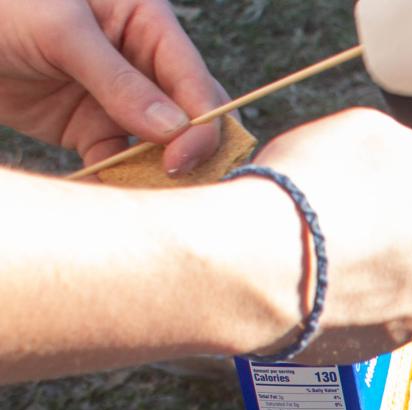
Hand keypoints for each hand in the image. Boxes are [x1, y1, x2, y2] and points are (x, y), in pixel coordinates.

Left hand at [0, 0, 224, 172]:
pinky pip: (117, 161)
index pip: (194, 81)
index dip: (200, 122)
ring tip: (153, 197)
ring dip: (160, 172)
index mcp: (147, 25)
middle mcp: (142, 64)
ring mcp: (118, 100)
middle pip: (191, 116)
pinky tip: (113, 194)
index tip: (182, 159)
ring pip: (160, 146)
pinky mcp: (90, 130)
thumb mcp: (61, 32)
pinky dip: (119, 181)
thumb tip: (175, 130)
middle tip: (181, 183)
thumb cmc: (4, 9)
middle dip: (193, 151)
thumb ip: (119, 80)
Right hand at [247, 109, 411, 362]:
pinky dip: (349, 296)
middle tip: (363, 206)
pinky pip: (371, 314)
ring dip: (379, 264)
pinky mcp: (376, 347)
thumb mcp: (372, 131)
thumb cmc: (317, 187)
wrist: (260, 263)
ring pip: (409, 284)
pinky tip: (311, 272)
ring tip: (324, 238)